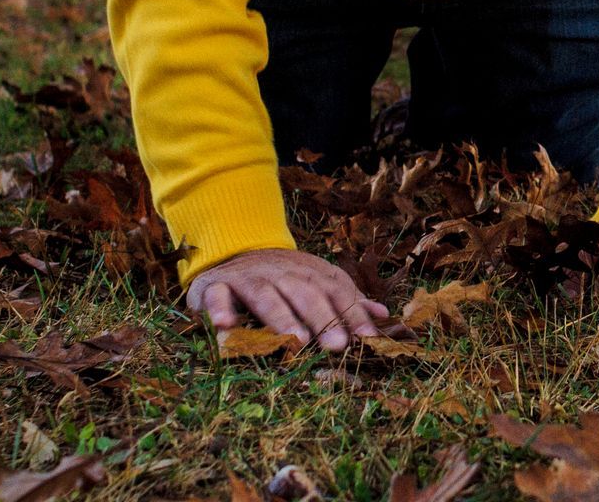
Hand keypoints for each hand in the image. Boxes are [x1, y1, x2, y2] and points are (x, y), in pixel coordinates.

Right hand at [185, 247, 388, 352]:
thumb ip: (346, 301)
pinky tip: (225, 326)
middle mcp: (282, 272)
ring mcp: (248, 278)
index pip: (337, 290)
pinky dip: (220, 309)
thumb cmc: (282, 279)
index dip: (353, 313)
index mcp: (310, 272)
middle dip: (324, 319)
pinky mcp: (215, 286)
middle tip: (338, 346)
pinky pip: (217, 295)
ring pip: (266, 295)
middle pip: (305, 293)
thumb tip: (383, 315)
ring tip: (296, 340)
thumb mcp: (315, 284)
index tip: (369, 338)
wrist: (232, 252)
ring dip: (281, 317)